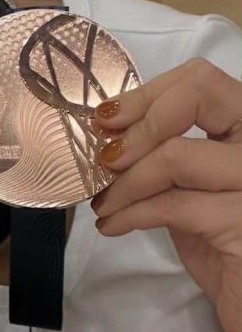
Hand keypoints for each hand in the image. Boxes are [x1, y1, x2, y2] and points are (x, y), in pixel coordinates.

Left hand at [92, 57, 241, 331]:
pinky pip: (170, 204)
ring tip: (102, 203)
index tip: (107, 119)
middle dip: (138, 123)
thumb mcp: (196, 195)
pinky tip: (112, 225)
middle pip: (198, 94)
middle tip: (104, 158)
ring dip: (123, 181)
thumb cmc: (229, 250)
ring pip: (174, 154)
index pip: (202, 81)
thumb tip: (109, 138)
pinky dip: (129, 213)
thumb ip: (168, 161)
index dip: (147, 94)